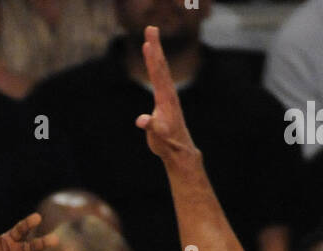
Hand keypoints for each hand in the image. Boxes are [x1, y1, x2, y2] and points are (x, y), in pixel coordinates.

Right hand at [135, 25, 196, 165]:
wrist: (179, 150)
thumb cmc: (167, 144)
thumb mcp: (159, 137)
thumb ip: (152, 127)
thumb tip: (142, 120)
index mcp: (165, 98)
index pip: (157, 73)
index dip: (152, 57)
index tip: (148, 41)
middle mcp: (168, 93)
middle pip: (160, 65)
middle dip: (155, 46)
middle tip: (151, 28)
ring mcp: (168, 96)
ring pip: (162, 70)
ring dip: (156, 53)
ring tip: (151, 40)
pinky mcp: (166, 100)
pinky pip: (161, 78)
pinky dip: (157, 66)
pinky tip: (155, 61)